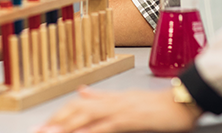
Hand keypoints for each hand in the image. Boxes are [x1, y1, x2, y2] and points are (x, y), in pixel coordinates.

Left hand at [33, 87, 201, 132]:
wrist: (183, 101)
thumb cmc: (160, 105)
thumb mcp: (129, 99)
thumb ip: (103, 96)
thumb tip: (81, 92)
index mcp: (112, 97)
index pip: (79, 103)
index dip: (60, 114)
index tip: (44, 125)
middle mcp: (114, 100)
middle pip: (78, 108)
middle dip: (56, 121)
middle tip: (38, 131)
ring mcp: (121, 108)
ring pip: (86, 115)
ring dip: (65, 126)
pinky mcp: (130, 118)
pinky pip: (105, 125)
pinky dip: (88, 132)